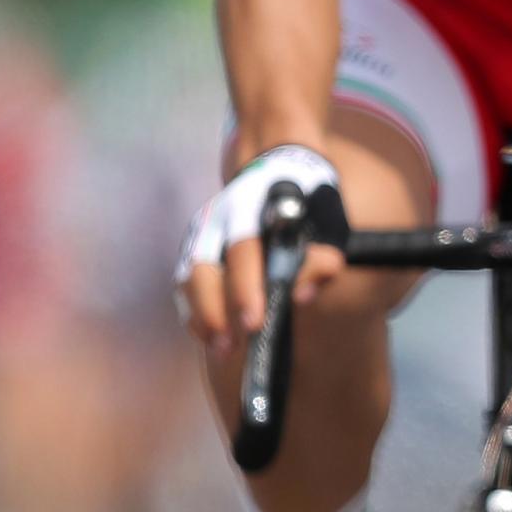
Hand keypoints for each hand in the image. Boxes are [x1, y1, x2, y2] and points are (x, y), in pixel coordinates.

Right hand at [176, 145, 350, 356]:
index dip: (246, 287)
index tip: (255, 322)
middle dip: (216, 309)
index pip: (243, 248)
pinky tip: (210, 335)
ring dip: (202, 314)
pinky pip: (184, 283)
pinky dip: (193, 311)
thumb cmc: (308, 200)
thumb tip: (304, 293)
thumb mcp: (327, 219)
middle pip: (204, 265)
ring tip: (222, 348)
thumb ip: (320, 254)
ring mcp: (202, 231)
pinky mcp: (194, 247)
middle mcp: (219, 216)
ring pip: (188, 275)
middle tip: (233, 344)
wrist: (280, 163)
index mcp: (252, 205)